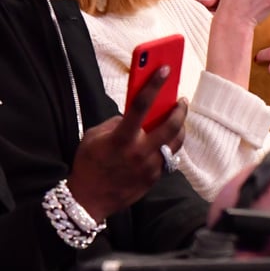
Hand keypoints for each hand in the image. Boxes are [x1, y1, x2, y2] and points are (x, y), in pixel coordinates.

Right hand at [67, 68, 186, 220]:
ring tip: (179, 117)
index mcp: (121, 138)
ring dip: (180, 127)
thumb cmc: (88, 164)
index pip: (141, 105)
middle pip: (171, 125)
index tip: (166, 69)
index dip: (154, 84)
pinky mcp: (155, 177)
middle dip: (180, 110)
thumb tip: (135, 114)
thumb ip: (115, 122)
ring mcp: (150, 166)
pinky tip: (169, 137)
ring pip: (176, 142)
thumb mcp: (93, 137)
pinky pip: (169, 156)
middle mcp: (139, 151)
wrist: (88, 201)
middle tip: (181, 100)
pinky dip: (170, 144)